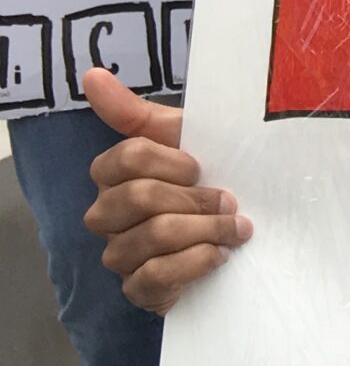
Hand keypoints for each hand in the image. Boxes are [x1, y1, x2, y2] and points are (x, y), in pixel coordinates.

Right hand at [81, 67, 249, 313]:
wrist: (242, 232)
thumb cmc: (211, 179)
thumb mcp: (185, 139)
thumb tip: (92, 74)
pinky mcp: (139, 291)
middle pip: (138, 198)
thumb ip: (136, 112)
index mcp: (114, 176)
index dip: (173, 162)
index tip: (202, 166)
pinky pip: (153, 278)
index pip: (127, 159)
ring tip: (236, 229)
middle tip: (230, 202)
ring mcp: (119, 255)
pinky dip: (195, 264)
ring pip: (150, 238)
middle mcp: (107, 215)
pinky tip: (220, 256)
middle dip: (195, 199)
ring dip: (205, 231)